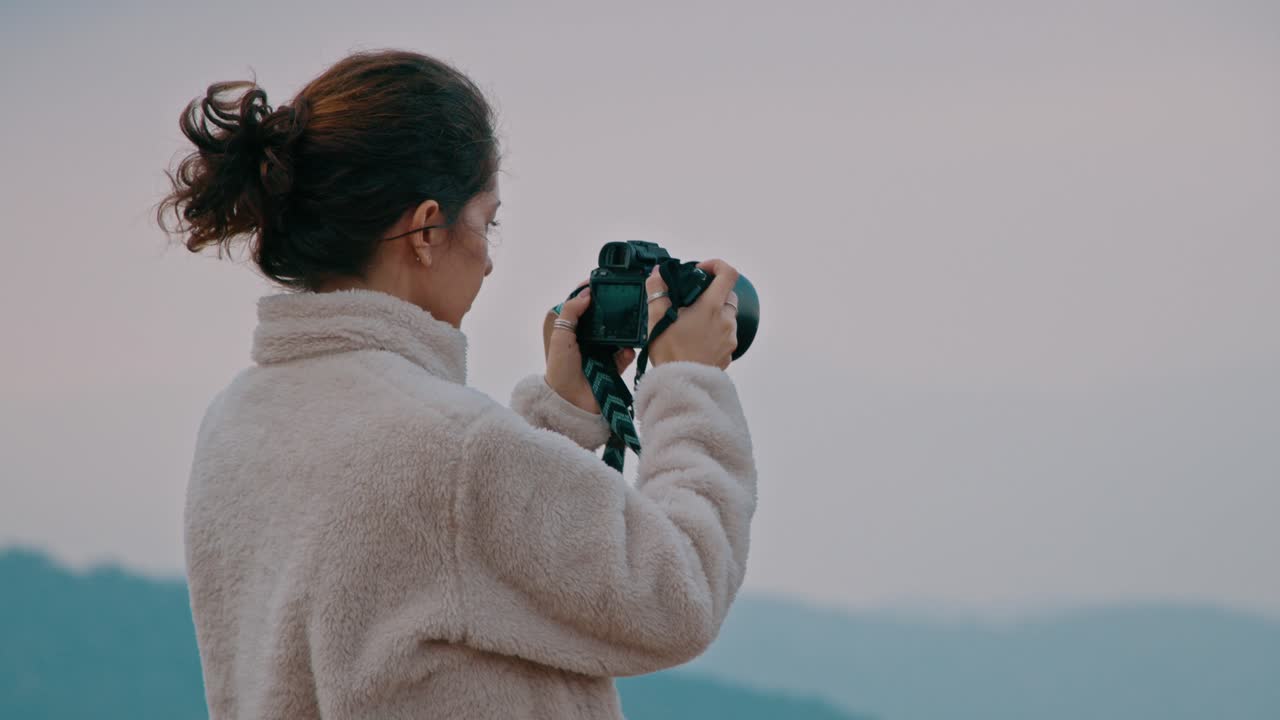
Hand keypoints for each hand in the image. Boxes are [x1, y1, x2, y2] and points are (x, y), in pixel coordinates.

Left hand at [543, 281, 636, 413]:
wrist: (570, 403)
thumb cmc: (560, 369)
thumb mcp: (560, 336)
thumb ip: (570, 312)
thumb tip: (587, 293)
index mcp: (572, 329)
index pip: (582, 305)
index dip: (592, 293)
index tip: (604, 281)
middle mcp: (587, 338)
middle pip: (603, 317)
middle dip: (613, 308)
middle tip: (625, 298)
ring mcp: (601, 352)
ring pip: (617, 334)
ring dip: (624, 330)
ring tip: (632, 322)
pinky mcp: (613, 366)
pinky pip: (626, 354)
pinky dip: (629, 351)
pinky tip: (628, 348)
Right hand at [645, 259, 738, 369]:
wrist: (681, 387)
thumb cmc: (670, 354)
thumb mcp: (656, 318)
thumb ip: (657, 291)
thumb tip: (657, 274)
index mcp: (710, 307)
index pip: (728, 273)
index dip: (716, 265)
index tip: (701, 270)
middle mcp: (725, 320)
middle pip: (728, 295)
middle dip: (712, 292)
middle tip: (692, 300)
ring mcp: (729, 338)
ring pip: (727, 316)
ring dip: (713, 314)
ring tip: (691, 325)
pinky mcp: (729, 353)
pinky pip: (725, 335)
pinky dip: (714, 333)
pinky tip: (696, 341)